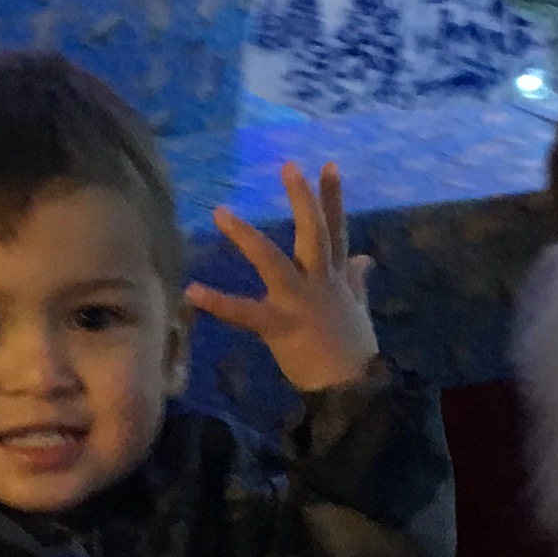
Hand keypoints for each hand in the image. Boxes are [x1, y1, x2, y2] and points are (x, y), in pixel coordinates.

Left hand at [188, 160, 375, 395]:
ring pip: (273, 261)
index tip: (327, 165)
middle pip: (315, 233)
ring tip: (221, 213)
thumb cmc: (353, 352)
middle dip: (304, 199)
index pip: (337, 229)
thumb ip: (357, 281)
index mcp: (336, 278)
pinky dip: (218, 303)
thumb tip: (366, 258)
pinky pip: (245, 313)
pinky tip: (192, 290)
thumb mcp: (357, 309)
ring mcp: (300, 302)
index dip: (332, 197)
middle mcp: (320, 282)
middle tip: (289, 166)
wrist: (352, 391)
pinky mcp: (280, 326)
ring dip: (246, 237)